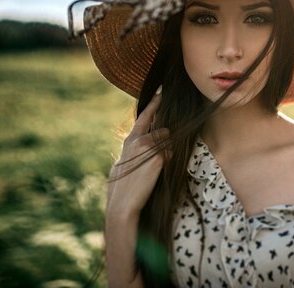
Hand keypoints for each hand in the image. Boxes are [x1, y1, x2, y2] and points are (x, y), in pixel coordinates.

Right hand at [106, 87, 169, 220]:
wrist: (122, 203)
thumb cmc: (121, 187)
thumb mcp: (123, 162)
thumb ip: (133, 149)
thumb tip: (140, 143)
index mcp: (129, 140)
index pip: (144, 117)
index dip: (154, 104)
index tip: (161, 90)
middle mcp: (139, 140)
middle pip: (163, 131)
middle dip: (164, 142)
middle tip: (153, 160)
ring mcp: (149, 147)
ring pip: (169, 144)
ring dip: (166, 154)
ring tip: (152, 170)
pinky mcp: (159, 157)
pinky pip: (171, 156)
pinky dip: (168, 164)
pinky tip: (156, 174)